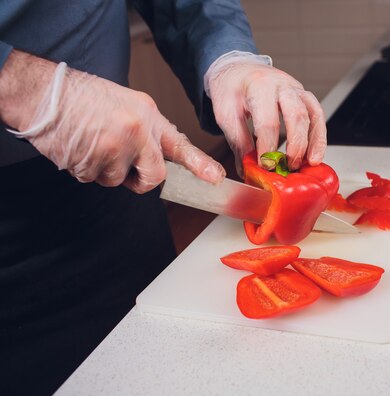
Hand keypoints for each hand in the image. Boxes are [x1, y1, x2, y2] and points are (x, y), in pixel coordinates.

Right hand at [2, 52, 224, 192]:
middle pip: (154, 177)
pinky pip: (95, 179)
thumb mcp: (128, 105)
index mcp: (148, 116)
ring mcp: (114, 149)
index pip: (179, 145)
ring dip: (106, 171)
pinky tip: (80, 147)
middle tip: (125, 168)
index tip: (215, 178)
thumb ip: (147, 132)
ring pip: (118, 181)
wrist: (46, 93)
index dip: (199, 164)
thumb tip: (159, 160)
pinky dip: (87, 169)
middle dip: (141, 181)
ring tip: (93, 143)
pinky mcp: (91, 163)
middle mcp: (136, 132)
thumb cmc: (85, 98)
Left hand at [206, 56, 326, 172]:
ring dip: (314, 141)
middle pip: (296, 115)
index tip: (265, 166)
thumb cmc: (231, 88)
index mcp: (259, 87)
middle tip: (290, 166)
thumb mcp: (226, 114)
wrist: (238, 69)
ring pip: (313, 113)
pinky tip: (315, 153)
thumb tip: (248, 169)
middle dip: (296, 144)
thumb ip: (239, 142)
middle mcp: (281, 85)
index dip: (268, 146)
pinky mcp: (303, 95)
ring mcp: (296, 88)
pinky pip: (318, 114)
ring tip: (310, 162)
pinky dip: (319, 135)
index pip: (268, 121)